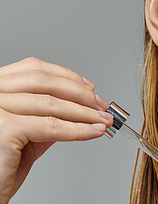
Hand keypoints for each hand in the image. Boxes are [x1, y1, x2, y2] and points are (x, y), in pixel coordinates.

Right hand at [0, 58, 112, 203]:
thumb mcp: (25, 134)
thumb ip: (45, 116)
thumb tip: (78, 108)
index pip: (33, 69)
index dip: (65, 77)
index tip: (88, 88)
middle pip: (44, 82)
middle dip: (79, 94)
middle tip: (101, 106)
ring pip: (50, 104)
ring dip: (84, 113)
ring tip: (102, 121)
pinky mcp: (4, 128)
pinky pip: (51, 127)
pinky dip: (77, 130)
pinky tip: (91, 132)